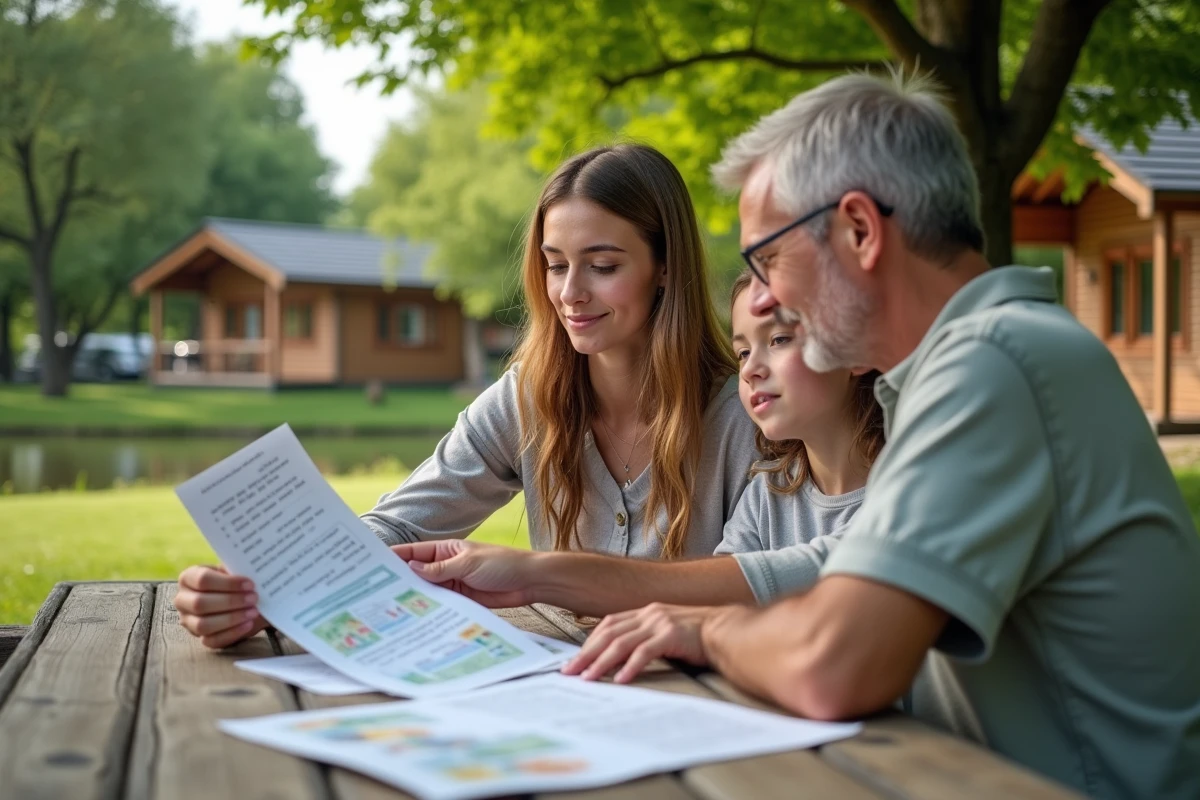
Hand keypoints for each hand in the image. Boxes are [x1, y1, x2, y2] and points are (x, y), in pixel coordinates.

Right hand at [174, 564, 266, 648]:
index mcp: (188, 578)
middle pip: (200, 603)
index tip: (250, 584)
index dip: (227, 583)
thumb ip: (234, 569)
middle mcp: (183, 600)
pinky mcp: (200, 638)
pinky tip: (248, 624)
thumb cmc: (233, 582)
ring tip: (253, 612)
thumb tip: (245, 569)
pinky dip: (232, 633)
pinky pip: (212, 641)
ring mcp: (189, 621)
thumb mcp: (232, 572)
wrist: (239, 600)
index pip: (202, 580)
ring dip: (231, 619)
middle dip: (230, 601)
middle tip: (253, 598)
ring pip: (203, 625)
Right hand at [389, 540, 538, 607]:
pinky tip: (416, 619)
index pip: (414, 553)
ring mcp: (452, 585)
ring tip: (390, 610)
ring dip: (413, 599)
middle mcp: (445, 567)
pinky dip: (430, 611)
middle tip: (375, 594)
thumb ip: (440, 569)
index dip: (394, 558)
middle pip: (416, 575)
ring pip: (426, 592)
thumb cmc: (502, 563)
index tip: (372, 565)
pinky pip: (441, 606)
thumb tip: (412, 569)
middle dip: (399, 582)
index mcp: (445, 550)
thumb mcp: (468, 563)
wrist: (529, 582)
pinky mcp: (461, 601)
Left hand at [561, 603, 718, 683]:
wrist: (727, 631)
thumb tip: (619, 659)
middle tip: (570, 672)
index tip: (574, 661)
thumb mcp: (664, 632)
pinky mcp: (672, 635)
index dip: (589, 643)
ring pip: (621, 643)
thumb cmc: (696, 637)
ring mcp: (659, 623)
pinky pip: (645, 652)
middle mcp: (648, 614)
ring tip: (589, 679)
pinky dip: (630, 666)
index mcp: (644, 612)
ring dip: (602, 663)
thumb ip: (644, 639)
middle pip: (608, 634)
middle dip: (586, 654)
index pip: (608, 625)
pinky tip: (621, 680)